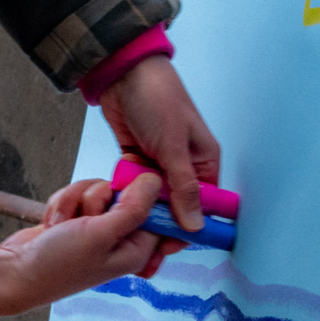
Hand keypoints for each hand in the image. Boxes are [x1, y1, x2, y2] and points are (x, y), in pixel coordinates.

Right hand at [0, 174, 168, 315]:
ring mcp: (98, 228)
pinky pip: (78, 195)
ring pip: (98, 190)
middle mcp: (121, 238)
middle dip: (99, 197)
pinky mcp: (77, 220)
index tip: (125, 189)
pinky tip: (53, 224)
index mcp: (138, 249)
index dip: (143, 194)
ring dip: (76, 200)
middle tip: (87, 217)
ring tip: (63, 224)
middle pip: (126, 193)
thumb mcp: (101, 234)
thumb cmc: (59, 263)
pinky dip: (63, 203)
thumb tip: (157, 181)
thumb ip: (134, 208)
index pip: (159, 211)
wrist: (16, 271)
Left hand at [96, 55, 222, 232]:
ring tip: (127, 231)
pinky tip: (116, 207)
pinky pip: (133, 187)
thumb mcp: (173, 146)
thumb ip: (183, 188)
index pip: (202, 204)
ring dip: (140, 210)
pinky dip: (125, 194)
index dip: (188, 227)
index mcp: (203, 160)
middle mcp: (183, 165)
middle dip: (161, 225)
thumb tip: (195, 225)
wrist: (122, 73)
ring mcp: (158, 163)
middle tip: (144, 247)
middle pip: (175, 206)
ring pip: (151, 199)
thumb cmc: (158, 100)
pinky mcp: (135, 159)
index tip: (171, 246)